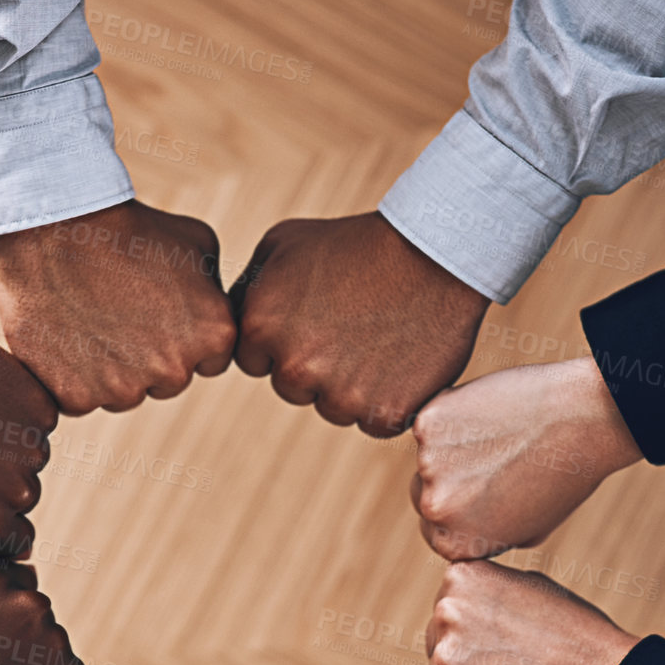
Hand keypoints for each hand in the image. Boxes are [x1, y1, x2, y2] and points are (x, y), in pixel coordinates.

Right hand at [0, 201, 235, 413]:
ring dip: (111, 368)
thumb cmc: (130, 228)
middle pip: (168, 380)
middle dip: (149, 355)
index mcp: (214, 334)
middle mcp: (174, 370)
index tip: (156, 307)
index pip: (209, 359)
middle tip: (118, 309)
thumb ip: (215, 289)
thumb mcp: (196, 243)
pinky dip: (71, 375)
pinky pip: (81, 398)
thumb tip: (216, 309)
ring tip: (88, 318)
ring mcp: (124, 389)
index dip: (182, 334)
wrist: (53, 228)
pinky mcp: (77, 397)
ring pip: (124, 393)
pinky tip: (64, 334)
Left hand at [230, 211, 487, 435]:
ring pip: (334, 408)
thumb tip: (231, 321)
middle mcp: (296, 368)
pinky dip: (387, 399)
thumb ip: (247, 290)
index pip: (256, 360)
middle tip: (352, 324)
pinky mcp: (384, 412)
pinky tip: (400, 360)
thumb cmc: (354, 242)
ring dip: (352, 385)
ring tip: (379, 337)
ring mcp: (341, 394)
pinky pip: (374, 422)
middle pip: (293, 388)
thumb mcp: (282, 245)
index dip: (285, 339)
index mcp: (260, 328)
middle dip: (316, 364)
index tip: (316, 314)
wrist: (433, 252)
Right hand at [411, 357, 641, 558]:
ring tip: (501, 434)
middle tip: (496, 457)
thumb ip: (483, 537)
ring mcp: (430, 463)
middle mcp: (435, 508)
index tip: (487, 488)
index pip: (433, 528)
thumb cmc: (563, 478)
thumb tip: (454, 534)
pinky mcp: (430, 422)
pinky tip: (493, 412)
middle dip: (450, 476)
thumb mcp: (526, 531)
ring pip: (430, 451)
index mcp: (454, 544)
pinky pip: (433, 417)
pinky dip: (455, 411)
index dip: (460, 507)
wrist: (584, 421)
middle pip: (423, 491)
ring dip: (453, 441)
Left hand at [426, 560, 638, 664]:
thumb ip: (488, 588)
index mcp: (461, 576)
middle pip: (438, 640)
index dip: (479, 627)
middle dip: (466, 654)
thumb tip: (461, 596)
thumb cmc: (575, 633)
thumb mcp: (530, 585)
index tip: (510, 636)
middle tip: (513, 664)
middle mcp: (445, 609)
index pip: (449, 607)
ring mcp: (444, 652)